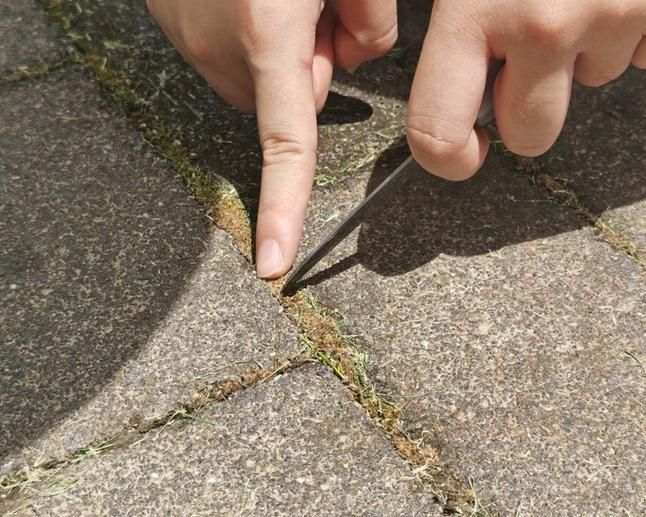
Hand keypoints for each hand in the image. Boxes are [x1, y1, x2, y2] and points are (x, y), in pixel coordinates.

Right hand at [147, 0, 397, 277]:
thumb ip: (372, 24)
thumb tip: (351, 64)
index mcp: (265, 31)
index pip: (287, 144)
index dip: (282, 212)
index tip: (273, 265)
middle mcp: (219, 48)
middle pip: (292, 107)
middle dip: (316, 72)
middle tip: (320, 11)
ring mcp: (189, 39)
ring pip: (261, 85)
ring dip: (283, 55)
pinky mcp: (174, 27)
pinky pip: (230, 59)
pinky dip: (250, 40)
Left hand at [407, 0, 645, 179]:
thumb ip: (451, 12)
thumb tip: (421, 71)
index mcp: (475, 7)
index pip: (438, 132)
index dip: (447, 159)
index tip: (463, 153)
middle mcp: (545, 25)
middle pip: (529, 135)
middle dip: (526, 108)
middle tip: (528, 54)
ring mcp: (618, 17)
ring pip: (590, 85)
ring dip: (581, 52)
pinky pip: (645, 53)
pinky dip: (631, 27)